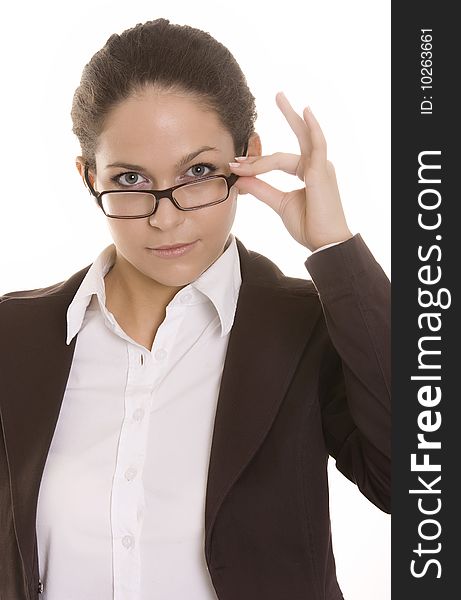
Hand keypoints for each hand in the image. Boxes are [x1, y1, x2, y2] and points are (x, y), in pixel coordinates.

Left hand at [229, 92, 352, 251]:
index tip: (236, 166)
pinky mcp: (322, 172)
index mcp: (309, 173)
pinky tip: (304, 112)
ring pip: (295, 146)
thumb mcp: (280, 204)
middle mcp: (317, 166)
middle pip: (299, 137)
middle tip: (277, 95)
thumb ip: (262, 189)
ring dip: (290, 118)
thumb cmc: (309, 226)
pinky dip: (311, 128)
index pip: (279, 160)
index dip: (257, 163)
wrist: (324, 243)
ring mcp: (322, 167)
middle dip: (288, 116)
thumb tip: (242, 178)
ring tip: (280, 98)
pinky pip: (316, 146)